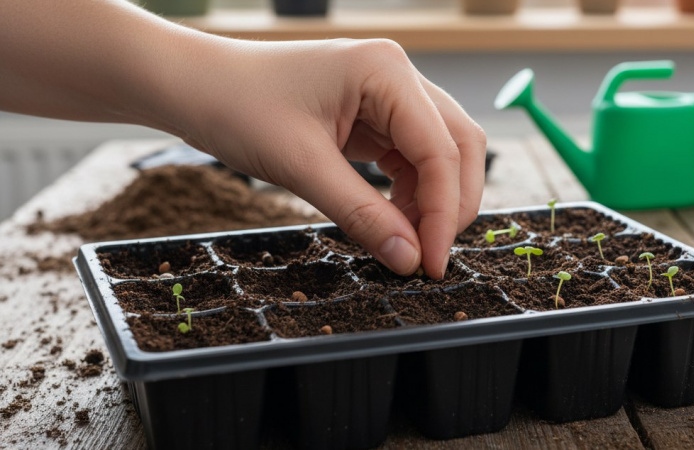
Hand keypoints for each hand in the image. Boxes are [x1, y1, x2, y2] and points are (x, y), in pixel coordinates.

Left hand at [173, 39, 485, 278]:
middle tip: (431, 258)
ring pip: (440, 153)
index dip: (443, 212)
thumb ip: (362, 214)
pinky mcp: (374, 115)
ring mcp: (388, 94)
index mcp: (386, 71)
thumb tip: (409, 259)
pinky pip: (411, 158)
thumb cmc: (238, 106)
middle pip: (458, 146)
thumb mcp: (302, 167)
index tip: (432, 263)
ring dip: (433, 202)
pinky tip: (395, 222)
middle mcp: (397, 76)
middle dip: (451, 205)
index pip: (441, 150)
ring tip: (408, 244)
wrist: (197, 87)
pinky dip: (411, 194)